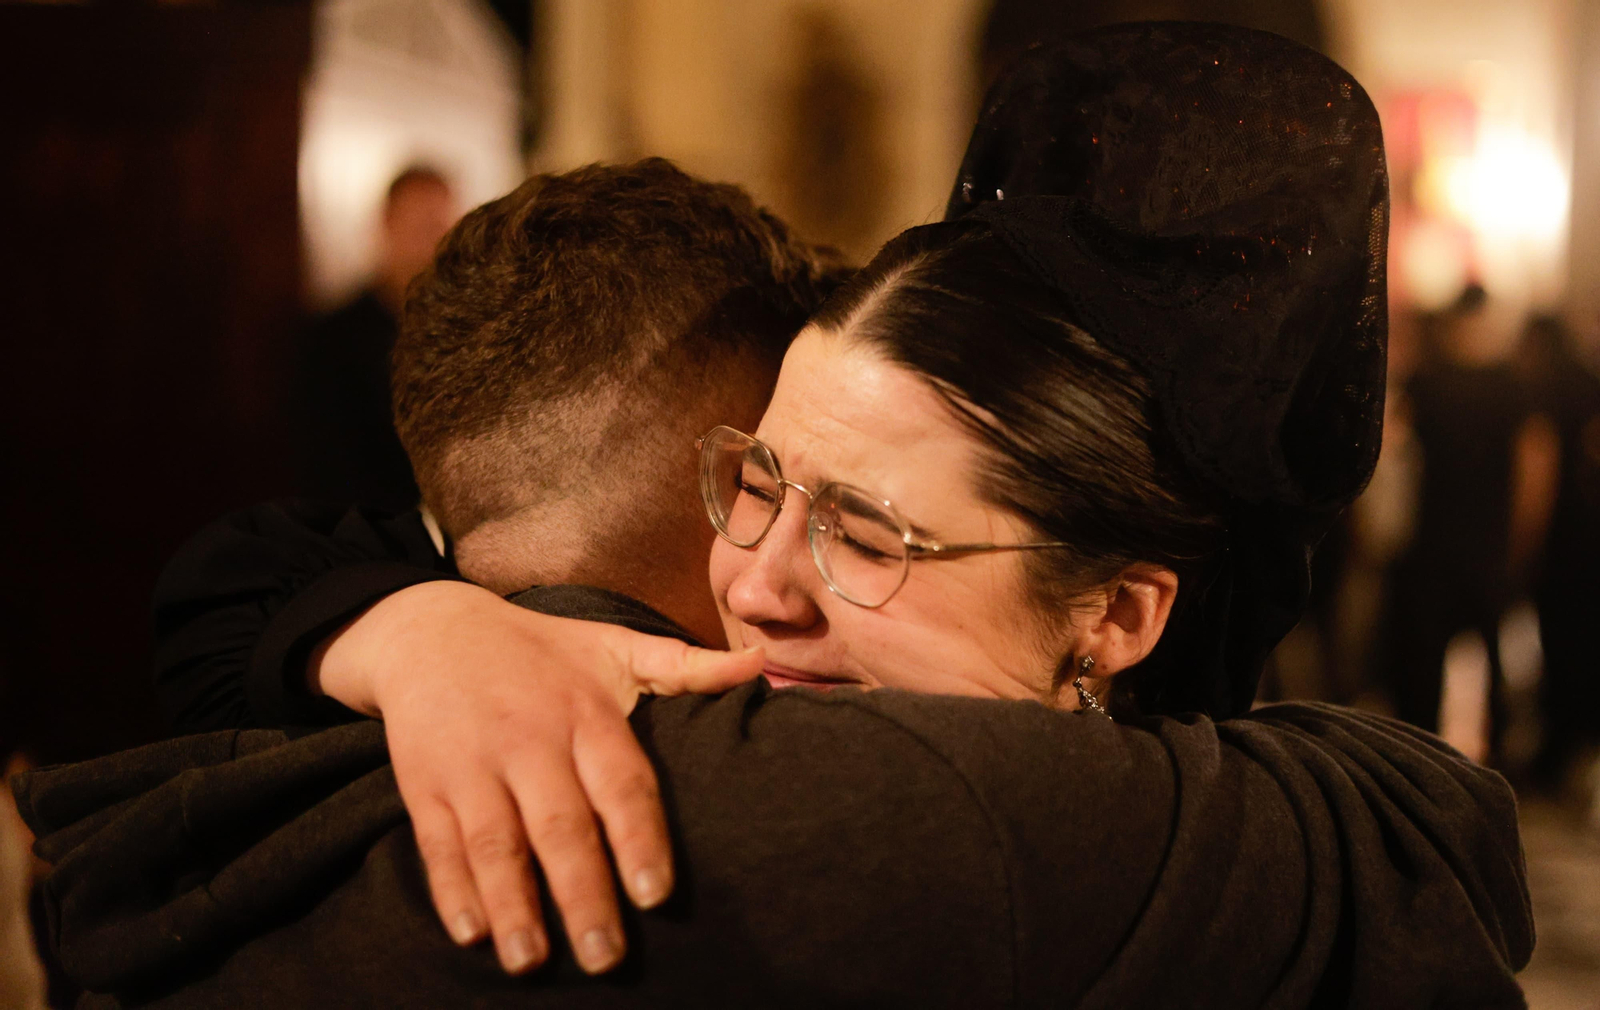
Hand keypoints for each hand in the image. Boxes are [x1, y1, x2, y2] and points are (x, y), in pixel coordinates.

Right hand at [310, 581, 762, 974]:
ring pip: (496, 843)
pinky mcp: (425, 784)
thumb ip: (686, 666)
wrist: (431, 629)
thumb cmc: (541, 650)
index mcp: (585, 713)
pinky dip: (452, 891)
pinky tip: (472, 934)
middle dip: (583, 895)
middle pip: (560, 826)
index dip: (639, 839)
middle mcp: (530, 740)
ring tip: (533, 960)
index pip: (621, 783)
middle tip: (605, 957)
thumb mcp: (613, 646)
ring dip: (514, 905)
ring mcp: (473, 765)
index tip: (656, 894)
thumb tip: (759, 661)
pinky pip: (439, 844)